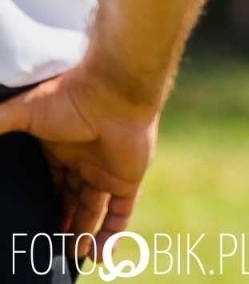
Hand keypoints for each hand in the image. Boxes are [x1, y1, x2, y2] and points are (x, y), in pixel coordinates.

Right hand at [0, 65, 160, 260]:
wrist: (113, 91)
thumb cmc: (68, 98)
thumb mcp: (22, 112)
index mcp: (61, 147)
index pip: (50, 182)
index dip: (43, 201)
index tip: (31, 222)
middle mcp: (85, 161)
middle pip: (71, 199)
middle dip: (62, 222)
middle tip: (49, 247)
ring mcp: (107, 170)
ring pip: (95, 210)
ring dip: (84, 234)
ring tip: (71, 256)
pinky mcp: (127, 179)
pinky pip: (122, 212)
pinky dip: (113, 233)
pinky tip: (99, 254)